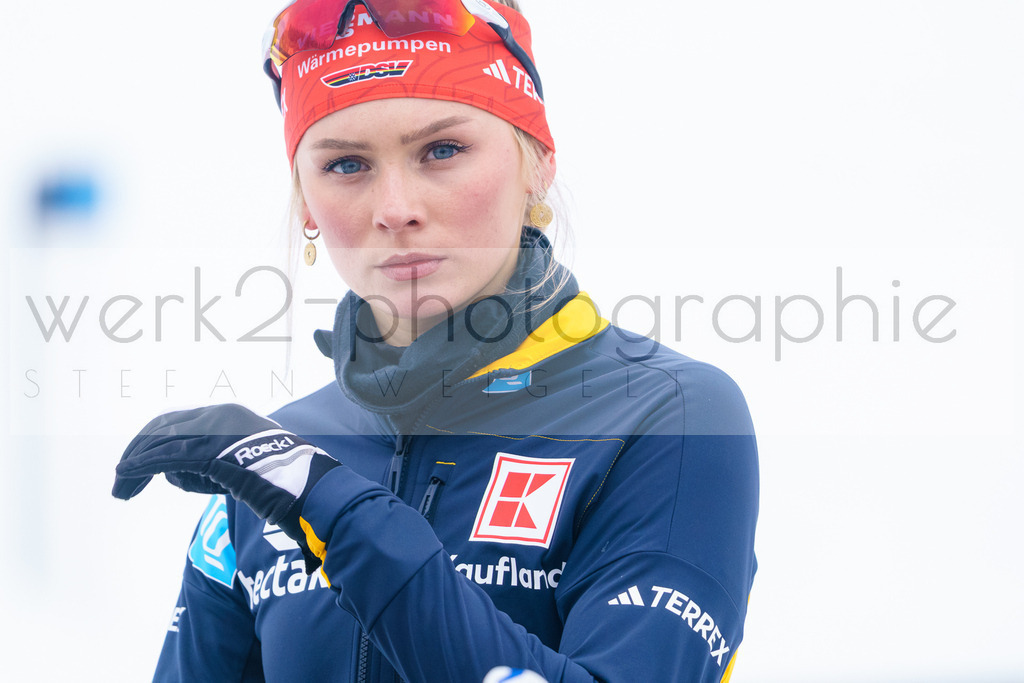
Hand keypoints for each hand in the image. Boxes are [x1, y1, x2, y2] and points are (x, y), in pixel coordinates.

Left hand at [112, 403, 339, 570]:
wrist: (303, 485)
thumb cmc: (280, 480)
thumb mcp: (241, 465)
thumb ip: (210, 464)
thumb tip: (177, 475)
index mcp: (227, 415)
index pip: (176, 422)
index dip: (152, 442)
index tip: (138, 464)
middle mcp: (217, 416)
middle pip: (162, 428)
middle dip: (137, 452)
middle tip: (122, 479)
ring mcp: (213, 431)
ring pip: (160, 444)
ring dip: (133, 466)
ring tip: (120, 489)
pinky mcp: (209, 451)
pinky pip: (165, 458)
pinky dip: (140, 468)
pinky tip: (126, 478)